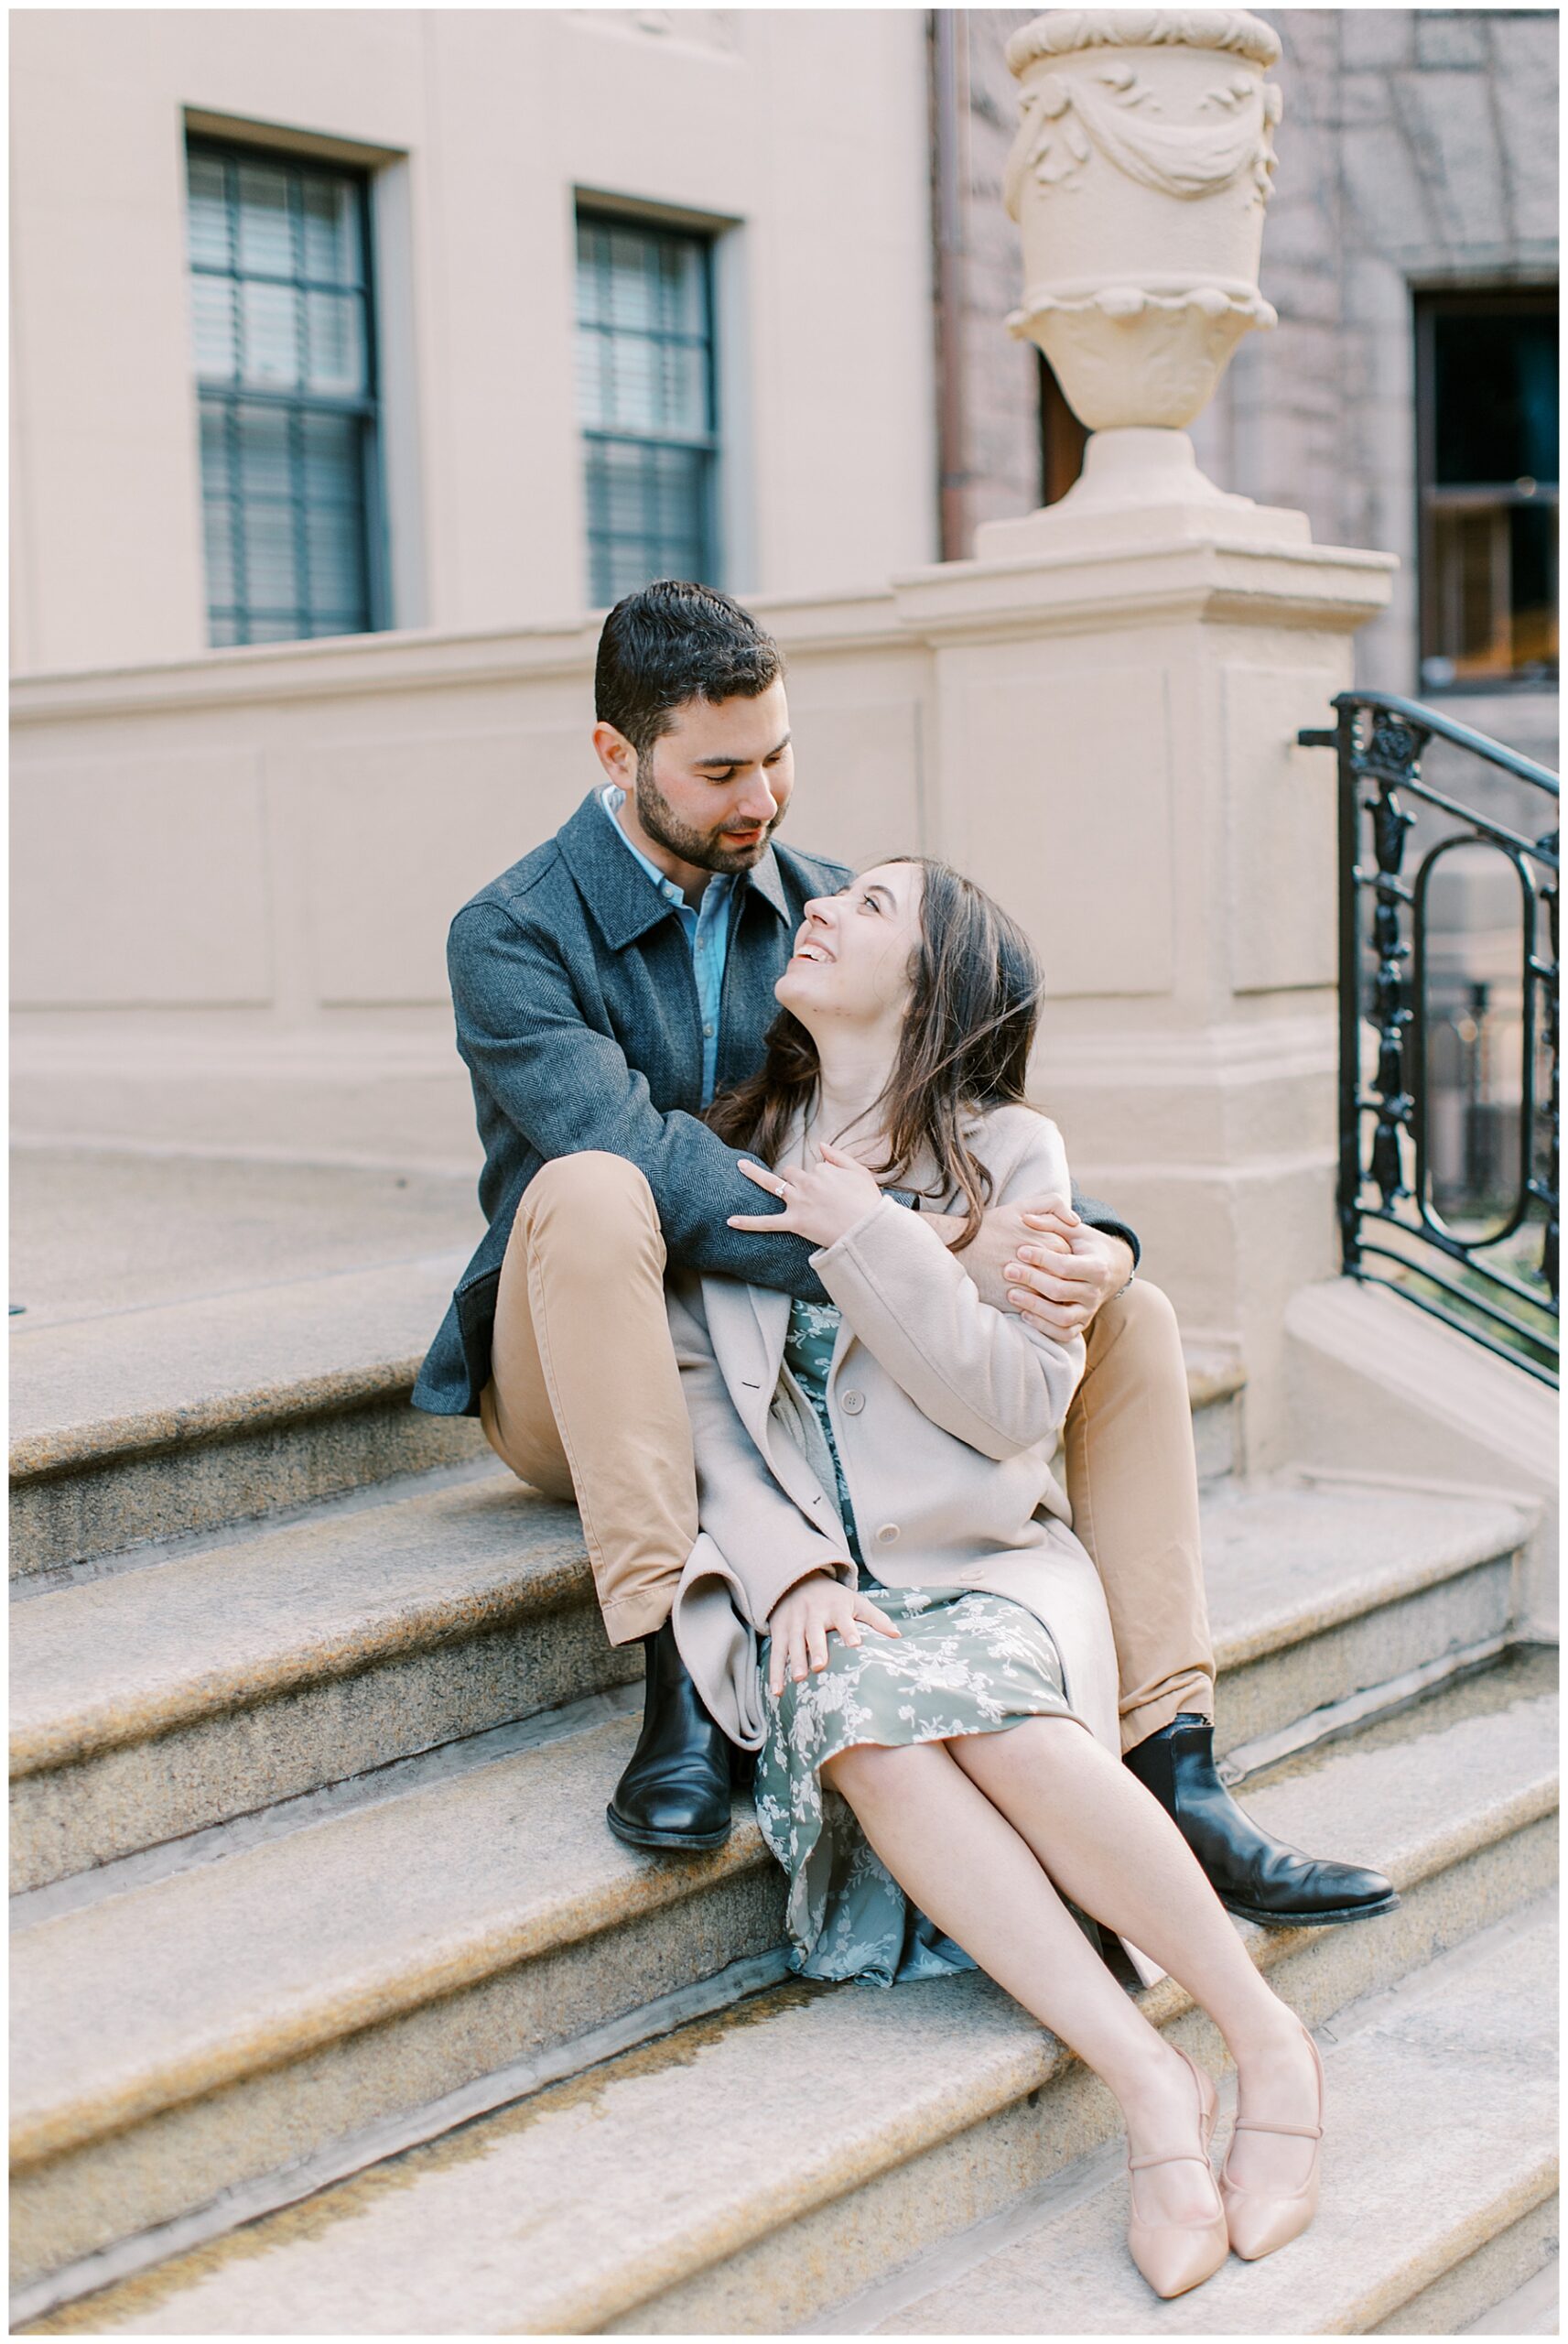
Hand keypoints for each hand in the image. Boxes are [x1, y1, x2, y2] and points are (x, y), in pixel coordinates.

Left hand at [728, 1140, 884, 1249]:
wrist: (868, 1230)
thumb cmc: (868, 1203)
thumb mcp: (860, 1172)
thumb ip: (839, 1156)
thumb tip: (820, 1144)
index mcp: (823, 1170)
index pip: (815, 1167)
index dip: (823, 1179)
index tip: (835, 1192)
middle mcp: (807, 1183)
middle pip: (792, 1173)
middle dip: (795, 1179)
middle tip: (811, 1196)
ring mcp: (798, 1202)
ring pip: (774, 1184)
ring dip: (755, 1174)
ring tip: (740, 1165)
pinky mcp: (794, 1222)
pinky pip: (766, 1222)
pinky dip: (748, 1222)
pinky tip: (730, 1220)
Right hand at [765, 1571, 900, 1696]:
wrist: (798, 1581)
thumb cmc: (834, 1598)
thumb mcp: (856, 1602)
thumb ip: (876, 1619)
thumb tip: (898, 1636)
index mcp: (835, 1607)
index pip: (843, 1619)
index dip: (849, 1630)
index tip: (855, 1643)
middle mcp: (813, 1614)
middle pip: (814, 1631)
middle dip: (816, 1648)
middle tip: (820, 1666)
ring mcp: (794, 1622)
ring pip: (793, 1642)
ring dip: (794, 1660)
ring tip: (798, 1679)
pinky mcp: (779, 1632)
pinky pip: (777, 1653)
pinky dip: (775, 1671)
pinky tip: (776, 1691)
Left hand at [1003, 1206, 1133, 1339]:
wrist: (1110, 1270)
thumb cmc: (1086, 1246)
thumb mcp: (1075, 1230)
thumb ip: (1051, 1221)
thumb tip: (1025, 1219)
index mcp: (1097, 1266)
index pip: (1065, 1266)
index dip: (1041, 1259)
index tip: (1020, 1250)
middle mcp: (1095, 1292)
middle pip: (1060, 1291)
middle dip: (1031, 1280)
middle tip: (1008, 1270)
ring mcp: (1089, 1310)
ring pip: (1061, 1317)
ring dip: (1034, 1307)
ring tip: (1011, 1294)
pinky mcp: (1082, 1323)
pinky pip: (1063, 1333)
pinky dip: (1043, 1327)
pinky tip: (1024, 1314)